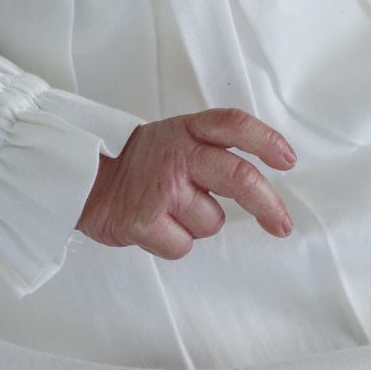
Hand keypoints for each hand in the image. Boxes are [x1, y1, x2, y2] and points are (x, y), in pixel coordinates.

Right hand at [77, 108, 297, 260]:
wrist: (83, 180)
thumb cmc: (138, 165)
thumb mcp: (173, 139)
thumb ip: (211, 150)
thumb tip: (259, 181)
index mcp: (187, 131)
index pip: (233, 125)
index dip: (265, 140)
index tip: (287, 160)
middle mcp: (177, 155)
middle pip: (239, 177)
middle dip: (268, 205)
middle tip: (282, 224)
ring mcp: (161, 188)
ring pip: (212, 221)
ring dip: (198, 224)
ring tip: (168, 210)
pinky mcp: (145, 220)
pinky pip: (184, 244)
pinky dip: (173, 242)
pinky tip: (154, 225)